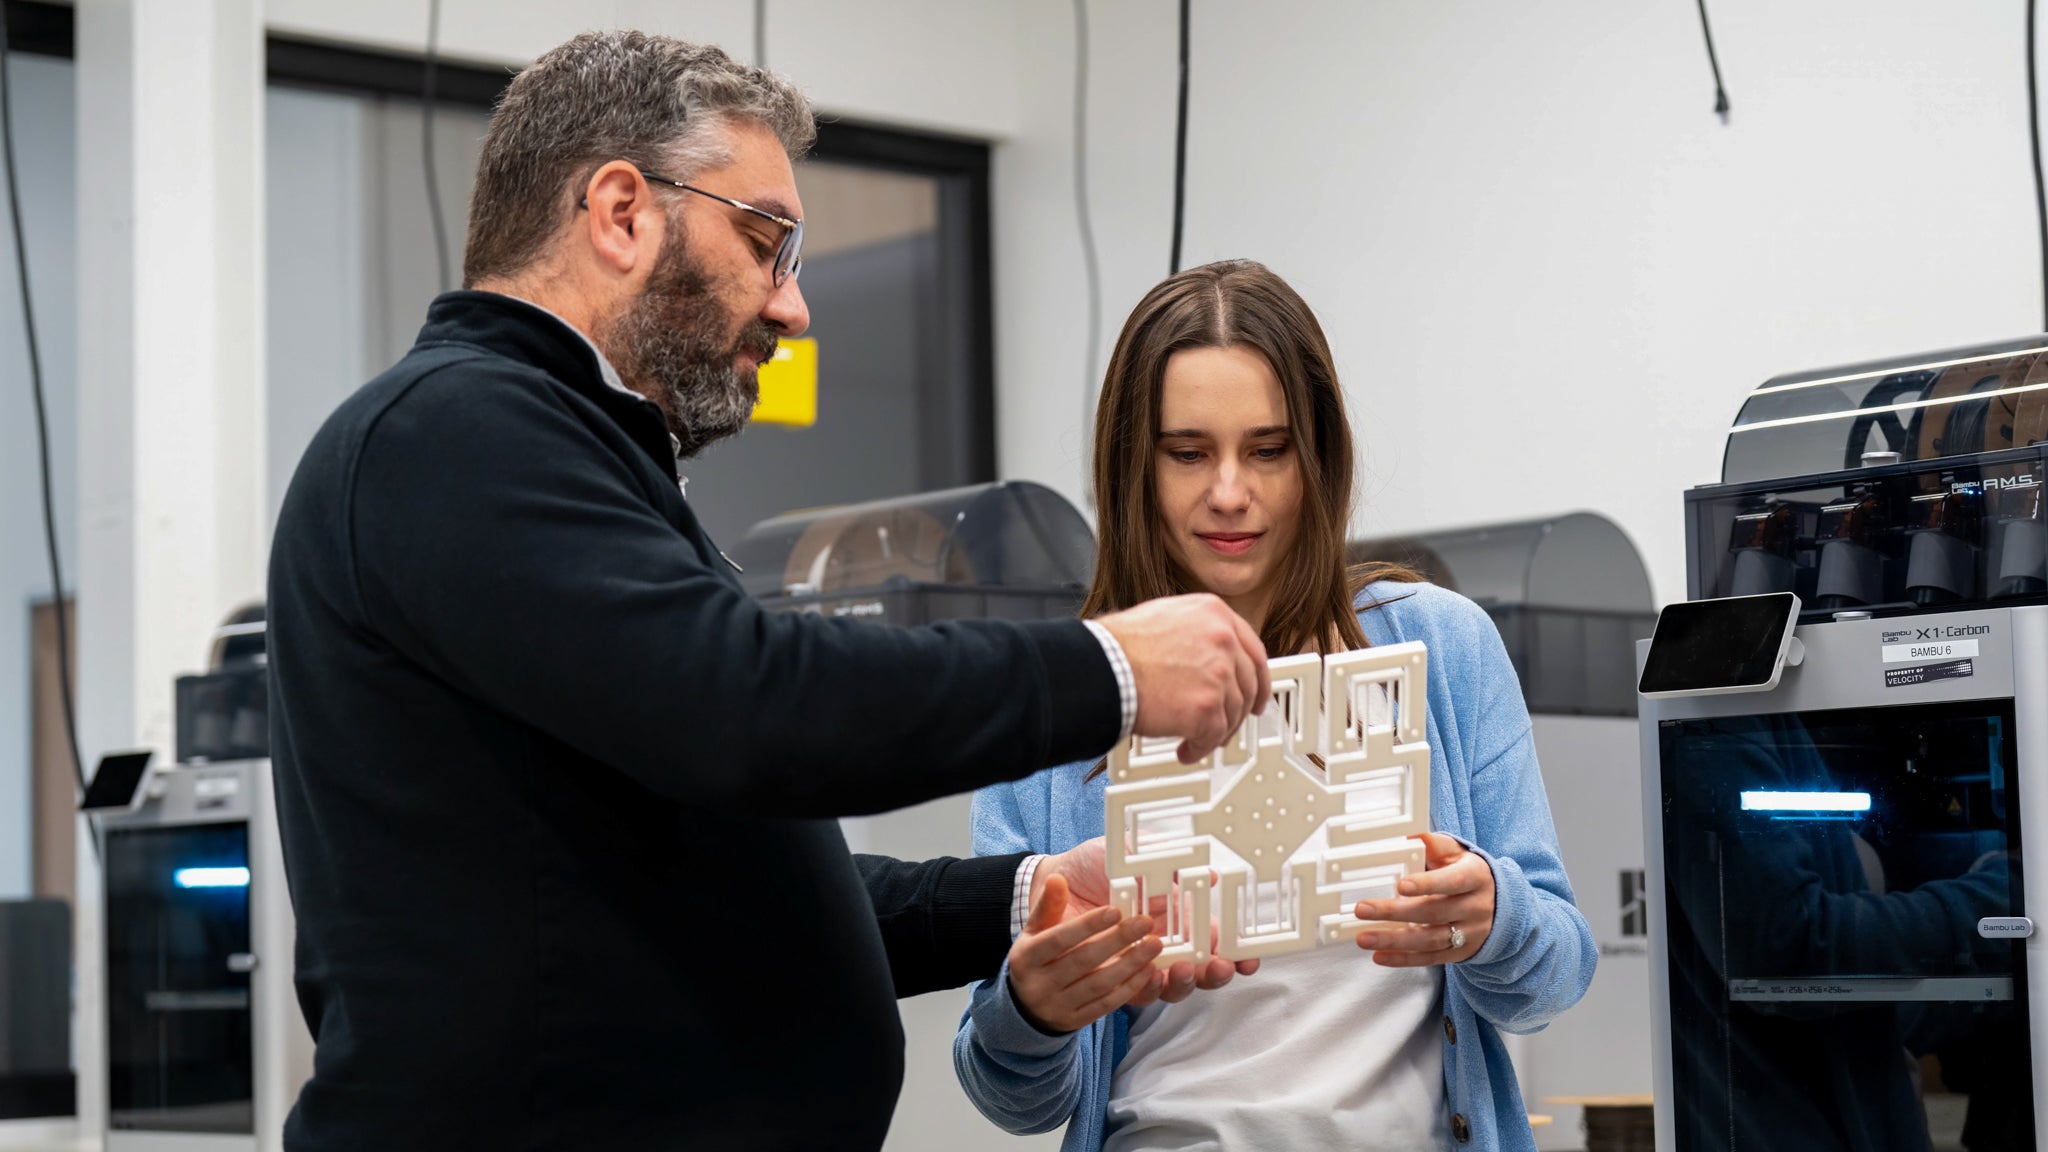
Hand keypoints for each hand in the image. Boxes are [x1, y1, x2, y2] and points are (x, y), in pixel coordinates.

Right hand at [1007, 873, 1161, 1033]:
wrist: (1024, 1006)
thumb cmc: (1035, 958)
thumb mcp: (1034, 931)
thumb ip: (1048, 905)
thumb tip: (1057, 879)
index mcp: (1026, 957)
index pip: (1059, 939)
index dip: (1088, 925)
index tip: (1115, 910)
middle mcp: (1038, 985)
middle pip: (1082, 961)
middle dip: (1116, 941)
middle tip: (1145, 922)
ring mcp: (1057, 1006)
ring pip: (1098, 985)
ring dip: (1130, 964)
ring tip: (1154, 945)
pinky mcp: (1075, 1021)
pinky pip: (1106, 1005)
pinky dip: (1129, 987)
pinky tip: (1148, 971)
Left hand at [1035, 838, 1259, 1002]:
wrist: (1048, 880)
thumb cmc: (1093, 863)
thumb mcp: (1131, 851)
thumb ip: (1165, 858)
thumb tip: (1207, 872)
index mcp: (1175, 913)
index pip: (1213, 937)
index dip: (1235, 950)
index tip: (1249, 958)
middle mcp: (1163, 941)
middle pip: (1201, 968)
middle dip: (1216, 972)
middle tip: (1219, 966)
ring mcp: (1139, 960)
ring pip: (1174, 985)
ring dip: (1184, 982)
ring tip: (1181, 968)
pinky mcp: (1113, 975)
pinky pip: (1136, 993)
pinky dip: (1147, 989)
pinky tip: (1148, 977)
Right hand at [1098, 593, 1269, 763]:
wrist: (1101, 669)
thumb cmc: (1118, 649)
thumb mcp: (1165, 619)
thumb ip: (1197, 635)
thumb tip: (1209, 659)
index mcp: (1214, 615)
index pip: (1253, 650)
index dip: (1258, 679)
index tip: (1257, 695)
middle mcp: (1223, 641)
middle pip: (1247, 685)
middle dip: (1238, 712)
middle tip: (1228, 726)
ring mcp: (1218, 675)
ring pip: (1233, 714)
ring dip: (1216, 733)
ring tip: (1195, 739)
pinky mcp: (1208, 708)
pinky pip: (1214, 736)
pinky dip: (1200, 748)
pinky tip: (1186, 749)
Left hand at [1352, 832, 1493, 966]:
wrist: (1501, 905)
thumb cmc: (1467, 872)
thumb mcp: (1457, 853)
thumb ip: (1433, 844)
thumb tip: (1405, 836)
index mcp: (1475, 877)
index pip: (1452, 882)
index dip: (1427, 884)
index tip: (1400, 885)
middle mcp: (1474, 907)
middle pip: (1434, 912)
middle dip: (1396, 912)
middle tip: (1362, 909)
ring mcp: (1468, 934)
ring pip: (1430, 940)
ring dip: (1394, 940)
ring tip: (1363, 938)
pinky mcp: (1460, 953)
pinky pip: (1430, 958)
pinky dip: (1403, 959)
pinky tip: (1379, 956)